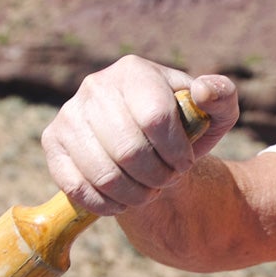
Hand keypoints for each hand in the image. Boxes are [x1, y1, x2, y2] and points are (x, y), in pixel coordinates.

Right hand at [41, 56, 239, 215]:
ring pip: (104, 173)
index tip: (186, 164)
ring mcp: (69, 114)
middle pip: (129, 150)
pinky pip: (77, 187)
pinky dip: (108, 205)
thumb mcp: (216, 112)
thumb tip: (203, 91)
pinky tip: (125, 201)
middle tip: (168, 181)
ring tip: (150, 191)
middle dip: (158, 177)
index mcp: (135, 71)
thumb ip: (222, 97)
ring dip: (136, 194)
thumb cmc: (187, 127)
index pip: (155, 118)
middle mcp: (95, 86)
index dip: (176, 152)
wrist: (150, 144)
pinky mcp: (53, 144)